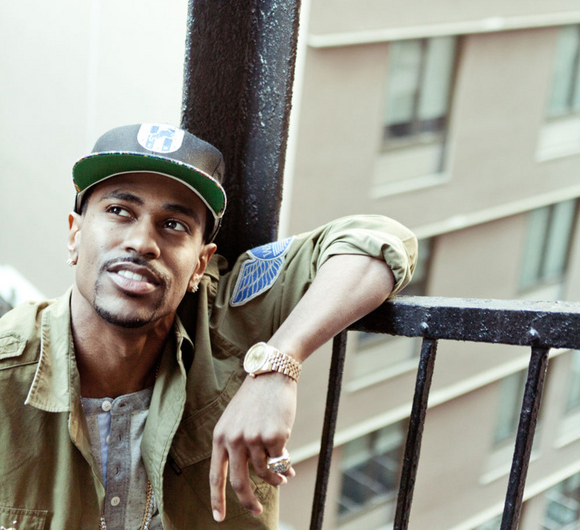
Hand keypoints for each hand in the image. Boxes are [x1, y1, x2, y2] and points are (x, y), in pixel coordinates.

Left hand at [210, 372, 296, 521]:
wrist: (272, 373)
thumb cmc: (256, 398)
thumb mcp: (237, 420)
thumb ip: (241, 447)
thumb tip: (259, 477)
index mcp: (220, 436)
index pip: (215, 475)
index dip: (217, 499)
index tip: (219, 518)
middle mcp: (234, 439)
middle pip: (239, 482)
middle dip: (248, 502)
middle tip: (256, 511)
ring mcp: (253, 438)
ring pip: (265, 472)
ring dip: (275, 478)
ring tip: (283, 476)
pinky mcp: (274, 436)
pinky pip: (280, 461)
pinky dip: (286, 466)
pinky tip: (289, 465)